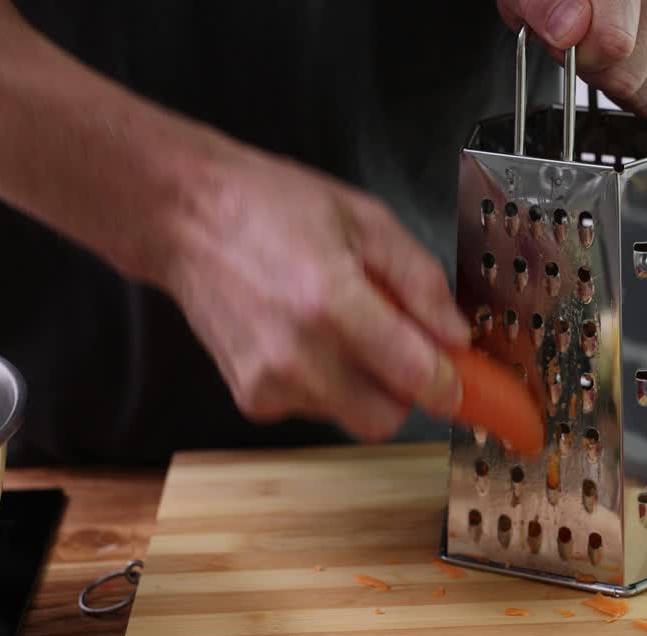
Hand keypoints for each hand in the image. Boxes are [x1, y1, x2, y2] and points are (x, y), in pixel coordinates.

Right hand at [163, 149, 470, 442]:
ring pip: (352, 415)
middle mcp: (297, 355)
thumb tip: (455, 335)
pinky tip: (306, 338)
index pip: (415, 377)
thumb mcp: (365, 220)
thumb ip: (419, 281)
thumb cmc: (270, 208)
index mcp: (331, 303)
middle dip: (407, 390)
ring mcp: (269, 384)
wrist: (185, 219)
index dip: (449, 383)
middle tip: (404, 347)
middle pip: (387, 418)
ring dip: (364, 384)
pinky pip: (316, 410)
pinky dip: (327, 384)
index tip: (460, 378)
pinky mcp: (251, 400)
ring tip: (341, 326)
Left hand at [497, 0, 646, 117]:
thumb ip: (542, 6)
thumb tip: (567, 30)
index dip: (578, 56)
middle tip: (583, 40)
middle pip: (627, 77)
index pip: (613, 43)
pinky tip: (631, 54)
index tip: (564, 41)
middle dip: (595, 69)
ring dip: (618, 77)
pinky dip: (641, 85)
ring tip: (607, 42)